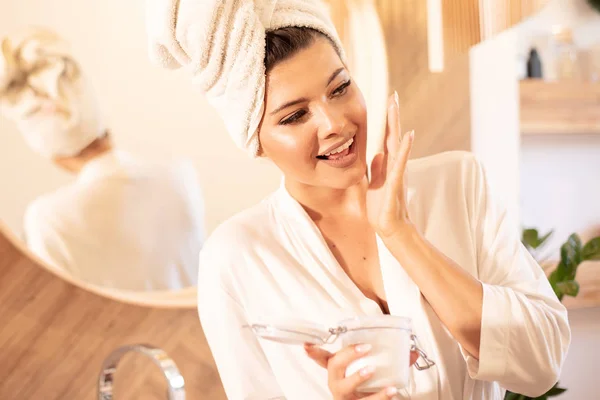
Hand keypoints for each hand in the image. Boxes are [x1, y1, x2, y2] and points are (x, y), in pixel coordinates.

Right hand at [304, 343, 418, 399]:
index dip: (315, 351)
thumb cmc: (369, 389)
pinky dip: (380, 396)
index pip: (323, 358)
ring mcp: (346, 397)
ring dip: (357, 377)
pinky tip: (392, 391)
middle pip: (334, 367)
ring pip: (345, 388)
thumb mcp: (375, 373)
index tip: (307, 344)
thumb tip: (412, 351)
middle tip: (364, 348)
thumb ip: (392, 361)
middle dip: (346, 355)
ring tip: (372, 370)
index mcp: (338, 372)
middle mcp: (338, 384)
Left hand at [367, 91, 413, 239]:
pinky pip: (400, 164)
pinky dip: (404, 150)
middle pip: (393, 136)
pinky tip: (408, 136)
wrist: (390, 229)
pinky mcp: (396, 184)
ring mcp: (396, 173)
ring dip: (396, 126)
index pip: (387, 138)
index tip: (389, 100)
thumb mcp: (374, 184)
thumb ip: (377, 168)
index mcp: (388, 165)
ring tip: (396, 108)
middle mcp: (394, 166)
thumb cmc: (382, 208)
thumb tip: (378, 153)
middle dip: (392, 115)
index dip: (387, 120)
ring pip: (397, 145)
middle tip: (393, 94)